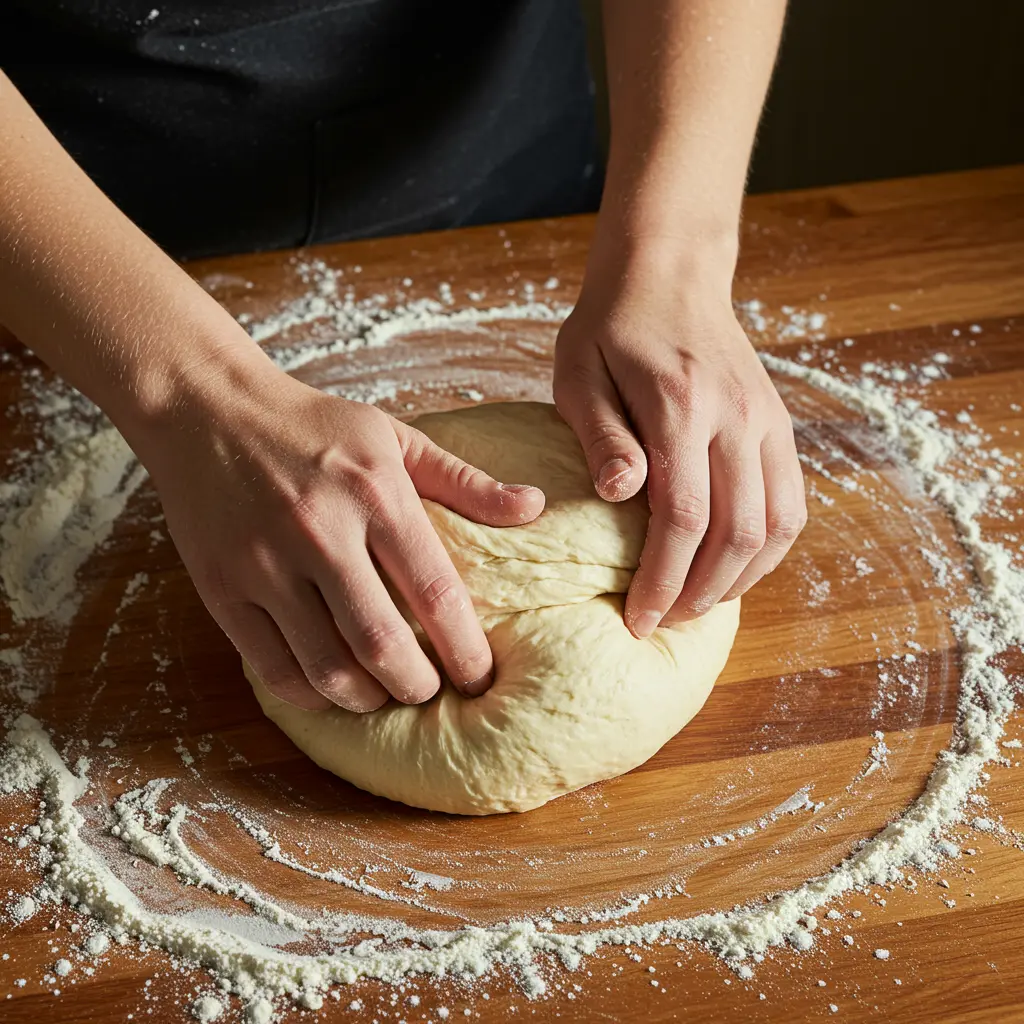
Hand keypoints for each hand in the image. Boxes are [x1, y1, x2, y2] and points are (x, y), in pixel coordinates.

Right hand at [140, 359, 544, 710]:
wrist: (207, 409)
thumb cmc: (314, 425)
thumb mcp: (395, 438)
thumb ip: (465, 481)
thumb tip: (535, 507)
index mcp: (375, 493)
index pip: (436, 593)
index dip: (467, 650)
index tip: (482, 677)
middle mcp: (321, 531)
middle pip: (383, 643)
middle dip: (419, 685)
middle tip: (432, 692)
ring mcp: (264, 564)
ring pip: (326, 667)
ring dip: (366, 697)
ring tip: (384, 694)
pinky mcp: (221, 588)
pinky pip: (271, 667)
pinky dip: (309, 693)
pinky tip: (330, 688)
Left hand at [554, 245, 805, 636]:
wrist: (670, 273)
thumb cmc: (611, 328)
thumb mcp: (579, 374)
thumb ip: (602, 436)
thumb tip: (621, 495)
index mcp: (680, 406)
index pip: (683, 517)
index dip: (662, 579)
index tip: (637, 619)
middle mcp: (737, 417)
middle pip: (737, 533)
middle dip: (699, 593)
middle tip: (663, 622)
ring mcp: (768, 421)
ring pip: (776, 526)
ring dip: (740, 579)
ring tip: (697, 604)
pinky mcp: (781, 424)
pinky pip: (791, 503)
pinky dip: (769, 549)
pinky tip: (735, 568)